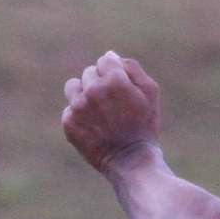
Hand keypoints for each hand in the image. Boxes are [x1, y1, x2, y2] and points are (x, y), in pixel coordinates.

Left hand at [61, 51, 161, 174]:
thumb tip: (111, 56)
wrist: (131, 162)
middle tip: (112, 105)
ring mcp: (78, 107)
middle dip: (100, 84)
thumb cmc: (144, 126)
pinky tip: (93, 127)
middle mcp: (93, 90)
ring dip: (83, 94)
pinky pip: (69, 108)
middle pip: (89, 72)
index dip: (114, 73)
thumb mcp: (150, 93)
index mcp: (114, 79)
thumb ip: (132, 68)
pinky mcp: (69, 123)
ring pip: (73, 86)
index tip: (121, 90)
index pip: (105, 60)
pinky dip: (79, 116)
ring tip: (98, 112)